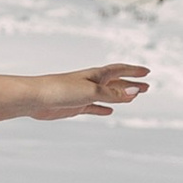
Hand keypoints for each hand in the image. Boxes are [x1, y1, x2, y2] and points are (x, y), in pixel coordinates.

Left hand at [31, 61, 149, 119]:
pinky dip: (103, 108)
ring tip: (133, 97)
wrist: (35, 98)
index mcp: (96, 75)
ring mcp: (83, 95)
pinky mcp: (75, 106)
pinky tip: (109, 111)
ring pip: (107, 95)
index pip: (120, 70)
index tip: (147, 72)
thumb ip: (112, 94)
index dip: (134, 71)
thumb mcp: (91, 91)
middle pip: (116, 84)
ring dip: (121, 96)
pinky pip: (94, 107)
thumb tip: (134, 92)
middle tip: (147, 88)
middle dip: (131, 85)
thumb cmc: (60, 89)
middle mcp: (91, 83)